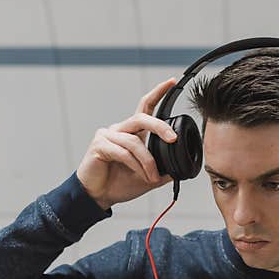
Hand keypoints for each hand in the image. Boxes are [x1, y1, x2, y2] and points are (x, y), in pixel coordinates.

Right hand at [76, 78, 178, 208]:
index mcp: (132, 133)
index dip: (157, 93)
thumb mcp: (148, 177)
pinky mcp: (99, 145)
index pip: (145, 107)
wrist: (98, 196)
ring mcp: (108, 136)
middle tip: (172, 139)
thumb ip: (162, 170)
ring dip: (147, 161)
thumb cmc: (119, 183)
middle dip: (160, 127)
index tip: (172, 82)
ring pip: (134, 142)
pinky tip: (140, 175)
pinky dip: (135, 165)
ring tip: (152, 177)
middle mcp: (119, 129)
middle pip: (141, 118)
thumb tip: (180, 169)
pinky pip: (123, 152)